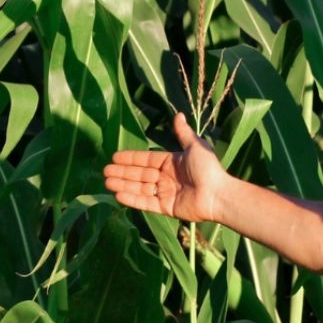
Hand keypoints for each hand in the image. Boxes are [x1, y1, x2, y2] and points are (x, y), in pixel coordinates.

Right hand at [103, 113, 227, 223]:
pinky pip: (146, 202)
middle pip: (140, 174)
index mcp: (172, 163)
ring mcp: (165, 193)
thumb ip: (183, 133)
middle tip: (104, 171)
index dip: (130, 158)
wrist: (218, 194)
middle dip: (122, 172)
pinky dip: (132, 199)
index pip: (146, 159)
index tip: (114, 156)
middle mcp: (166, 178)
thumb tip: (178, 114)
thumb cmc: (208, 169)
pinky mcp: (166, 208)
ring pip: (140, 188)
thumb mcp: (195, 146)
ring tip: (107, 182)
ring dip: (123, 184)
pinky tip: (118, 194)